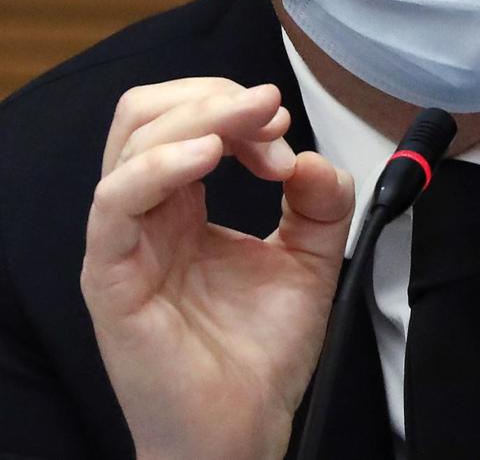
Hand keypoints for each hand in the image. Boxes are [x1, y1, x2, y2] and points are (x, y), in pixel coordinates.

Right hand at [80, 79, 353, 459]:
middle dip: (215, 97)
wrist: (244, 427)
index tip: (284, 125)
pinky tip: (208, 156)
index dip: (236, 107)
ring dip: (199, 117)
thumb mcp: (312, 258)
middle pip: (148, 113)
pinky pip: (115, 202)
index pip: (187, 119)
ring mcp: (125, 243)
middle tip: (270, 117)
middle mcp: (149, 215)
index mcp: (186, 204)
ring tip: (252, 129)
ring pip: (132, 142)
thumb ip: (323, 201)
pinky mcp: (111, 277)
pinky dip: (161, 164)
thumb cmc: (261, 352)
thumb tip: (312, 156)